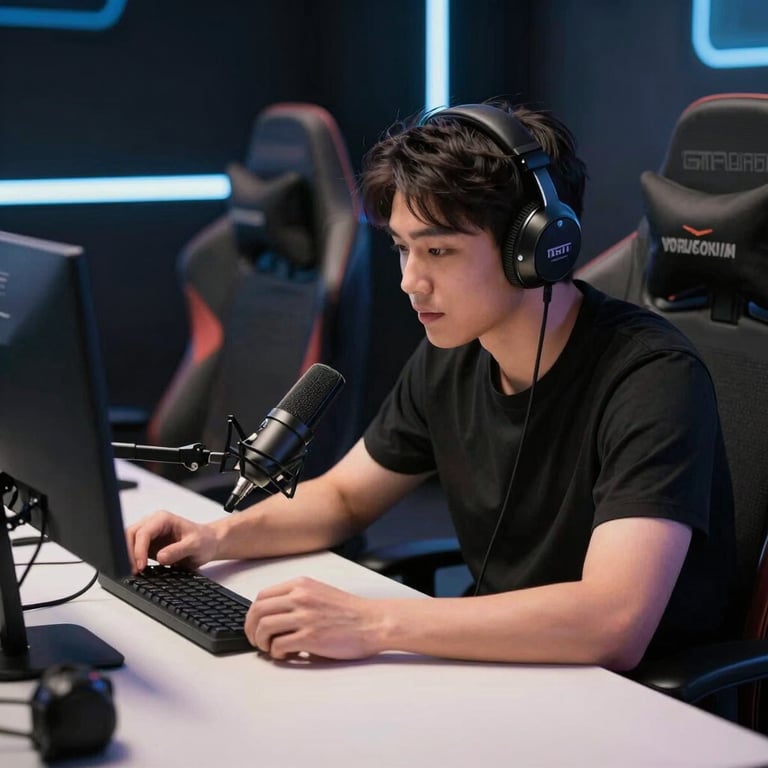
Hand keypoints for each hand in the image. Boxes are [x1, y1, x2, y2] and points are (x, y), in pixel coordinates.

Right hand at [126, 510, 217, 572]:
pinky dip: (132, 560)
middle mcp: (153, 523)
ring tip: (133, 572)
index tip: (141, 566)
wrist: (208, 543)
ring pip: (128, 541)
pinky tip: (137, 570)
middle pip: (130, 534)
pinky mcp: (148, 545)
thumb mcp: (195, 545)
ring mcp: (149, 534)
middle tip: (132, 571)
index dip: (139, 550)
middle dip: (128, 553)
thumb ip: (178, 550)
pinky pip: (133, 550)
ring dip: (128, 557)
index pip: (144, 532)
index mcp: (163, 519)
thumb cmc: (204, 540)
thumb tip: (160, 556)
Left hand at [246, 577, 384, 660]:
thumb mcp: (320, 592)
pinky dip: (277, 653)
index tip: (254, 625)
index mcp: (301, 585)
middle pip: (258, 612)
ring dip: (262, 642)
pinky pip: (279, 646)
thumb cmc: (349, 611)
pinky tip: (286, 654)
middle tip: (256, 641)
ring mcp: (305, 617)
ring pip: (264, 628)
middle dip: (251, 629)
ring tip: (270, 649)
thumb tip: (273, 615)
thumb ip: (297, 597)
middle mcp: (300, 597)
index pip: (262, 596)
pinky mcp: (310, 637)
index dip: (252, 614)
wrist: (372, 622)